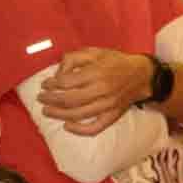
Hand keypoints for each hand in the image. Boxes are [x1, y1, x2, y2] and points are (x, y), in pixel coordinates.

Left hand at [37, 49, 152, 136]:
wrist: (141, 75)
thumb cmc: (116, 62)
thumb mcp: (96, 52)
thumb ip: (75, 58)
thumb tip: (59, 72)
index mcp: (97, 72)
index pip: (67, 82)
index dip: (52, 84)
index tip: (45, 85)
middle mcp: (102, 90)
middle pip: (69, 99)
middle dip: (51, 100)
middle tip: (41, 99)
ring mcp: (107, 105)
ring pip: (78, 114)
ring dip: (59, 114)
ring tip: (47, 111)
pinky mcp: (112, 116)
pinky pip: (94, 128)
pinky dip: (79, 130)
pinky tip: (67, 126)